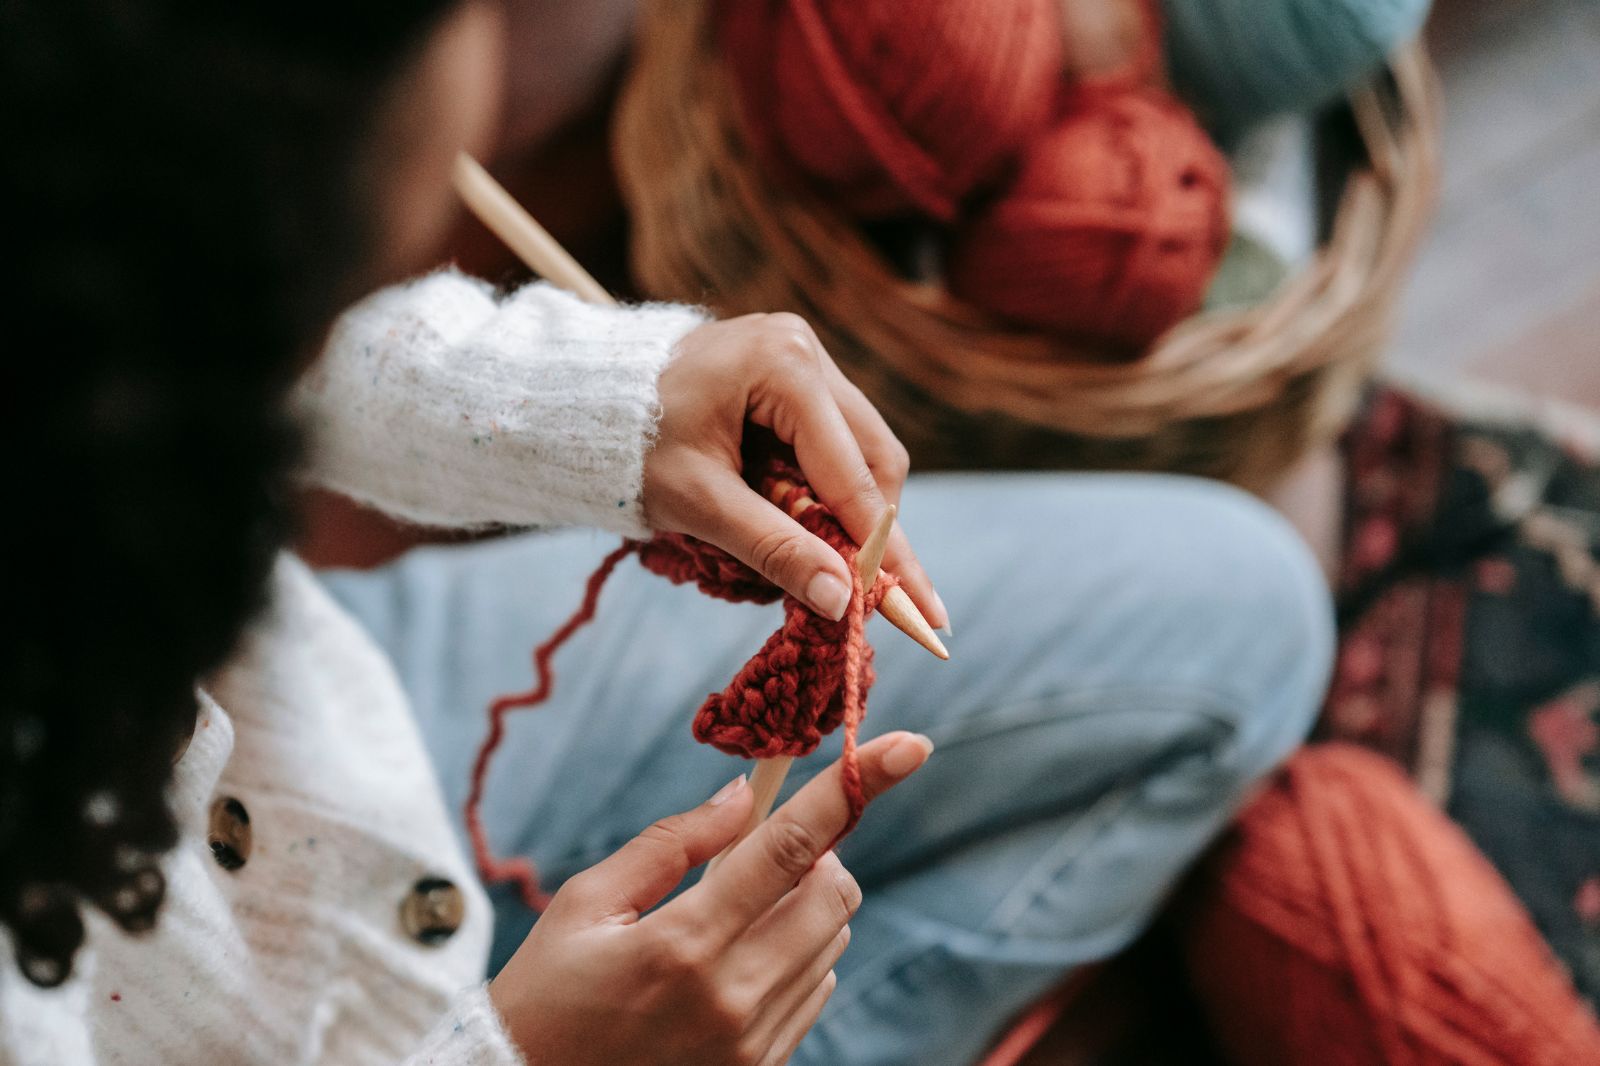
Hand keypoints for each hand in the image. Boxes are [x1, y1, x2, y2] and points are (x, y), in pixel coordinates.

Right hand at [488, 731, 933, 1065]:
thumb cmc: (546, 993)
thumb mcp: (584, 904)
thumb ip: (672, 843)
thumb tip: (744, 794)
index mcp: (683, 943)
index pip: (790, 846)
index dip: (854, 787)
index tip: (910, 745)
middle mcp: (732, 996)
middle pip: (834, 892)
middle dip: (816, 852)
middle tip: (757, 854)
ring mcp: (753, 1043)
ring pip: (833, 938)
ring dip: (804, 904)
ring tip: (732, 915)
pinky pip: (817, 989)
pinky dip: (797, 956)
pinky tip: (735, 964)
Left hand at [643, 313, 947, 627]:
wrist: (581, 400)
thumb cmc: (629, 446)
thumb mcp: (699, 503)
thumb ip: (773, 549)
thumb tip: (843, 601)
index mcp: (785, 366)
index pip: (853, 475)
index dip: (886, 550)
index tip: (921, 610)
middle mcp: (804, 348)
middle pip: (874, 458)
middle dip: (875, 532)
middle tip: (884, 601)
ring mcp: (801, 356)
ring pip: (861, 450)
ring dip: (850, 512)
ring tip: (834, 565)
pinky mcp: (791, 374)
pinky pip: (832, 441)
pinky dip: (826, 489)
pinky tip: (808, 525)